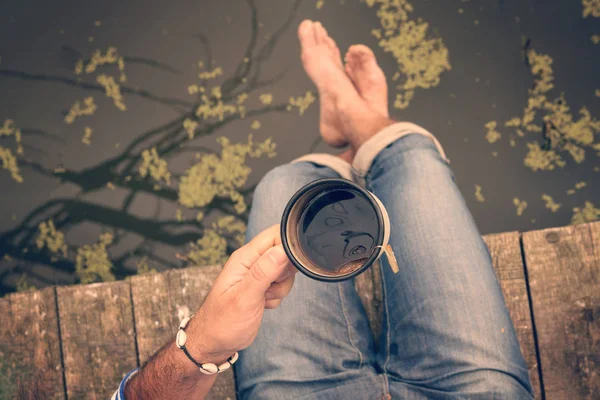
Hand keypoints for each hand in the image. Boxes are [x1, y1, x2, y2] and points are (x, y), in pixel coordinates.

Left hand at [185, 225, 296, 362]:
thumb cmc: (221, 322)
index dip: (288, 246)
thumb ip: (263, 272)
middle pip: (284, 252)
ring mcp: (256, 274)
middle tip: (270, 287)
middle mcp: (250, 262)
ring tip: (263, 298)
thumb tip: (282, 250)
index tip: (289, 266)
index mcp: (244, 257)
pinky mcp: (261, 287)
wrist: (214, 342)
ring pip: (285, 270)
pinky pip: (280, 285)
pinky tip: (263, 304)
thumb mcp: (244, 297)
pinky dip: (276, 297)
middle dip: (286, 271)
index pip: (274, 235)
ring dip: (281, 287)